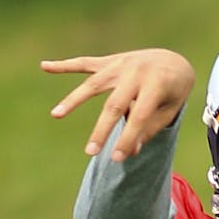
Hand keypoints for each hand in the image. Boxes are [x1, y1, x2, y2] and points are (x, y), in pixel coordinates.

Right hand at [42, 49, 195, 160]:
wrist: (173, 60)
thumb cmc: (173, 91)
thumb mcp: (169, 111)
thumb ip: (149, 129)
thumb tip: (130, 152)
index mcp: (156, 84)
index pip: (138, 116)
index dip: (128, 138)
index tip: (117, 159)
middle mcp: (136, 72)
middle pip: (114, 104)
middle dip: (102, 130)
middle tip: (90, 153)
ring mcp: (121, 64)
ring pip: (94, 83)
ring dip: (74, 99)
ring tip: (56, 114)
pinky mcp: (110, 61)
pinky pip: (85, 63)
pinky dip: (64, 65)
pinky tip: (44, 65)